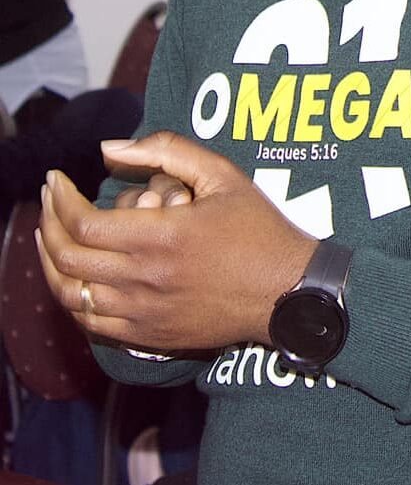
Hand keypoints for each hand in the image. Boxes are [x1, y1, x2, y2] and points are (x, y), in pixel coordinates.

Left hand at [37, 131, 314, 353]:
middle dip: (49, 222)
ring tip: (51, 235)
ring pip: (70, 294)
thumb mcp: (223, 175)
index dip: (60, 200)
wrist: (286, 293)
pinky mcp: (147, 336)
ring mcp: (142, 313)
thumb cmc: (259, 229)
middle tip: (50, 199)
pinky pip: (89, 322)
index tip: (56, 179)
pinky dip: (72, 296)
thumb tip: (110, 148)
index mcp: (162, 236)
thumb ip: (167, 151)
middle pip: (68, 257)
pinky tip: (75, 274)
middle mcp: (144, 279)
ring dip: (51, 262)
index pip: (83, 223)